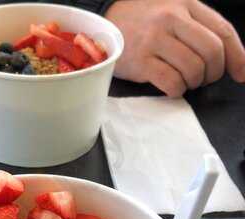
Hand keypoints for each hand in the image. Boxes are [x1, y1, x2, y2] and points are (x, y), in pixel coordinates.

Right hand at [105, 0, 244, 96]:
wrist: (106, 24)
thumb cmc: (143, 22)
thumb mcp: (173, 12)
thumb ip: (198, 28)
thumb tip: (227, 59)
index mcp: (186, 5)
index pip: (223, 31)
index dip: (237, 56)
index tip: (241, 74)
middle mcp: (172, 20)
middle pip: (211, 53)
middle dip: (213, 73)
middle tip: (203, 79)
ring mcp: (155, 41)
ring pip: (193, 69)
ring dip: (193, 83)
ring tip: (185, 82)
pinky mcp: (141, 62)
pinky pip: (171, 82)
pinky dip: (177, 90)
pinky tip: (172, 87)